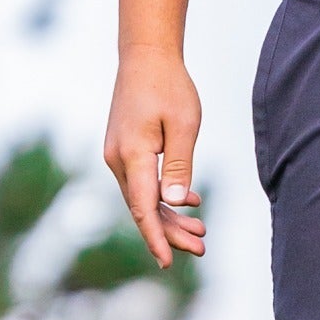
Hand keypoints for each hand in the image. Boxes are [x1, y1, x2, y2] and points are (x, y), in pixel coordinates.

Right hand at [103, 43, 205, 264]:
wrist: (145, 57)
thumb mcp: (185, 125)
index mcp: (132, 155)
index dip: (156, 237)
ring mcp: (118, 156)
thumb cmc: (169, 87)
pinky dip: (163, 197)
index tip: (168, 263)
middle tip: (201, 248)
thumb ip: (180, 165)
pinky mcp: (124, 151)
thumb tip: (175, 202)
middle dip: (171, 232)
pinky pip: (142, 183)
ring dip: (169, 216)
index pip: (143, 207)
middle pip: (143, 208)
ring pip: (142, 198)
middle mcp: (118, 159)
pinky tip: (188, 202)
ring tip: (200, 232)